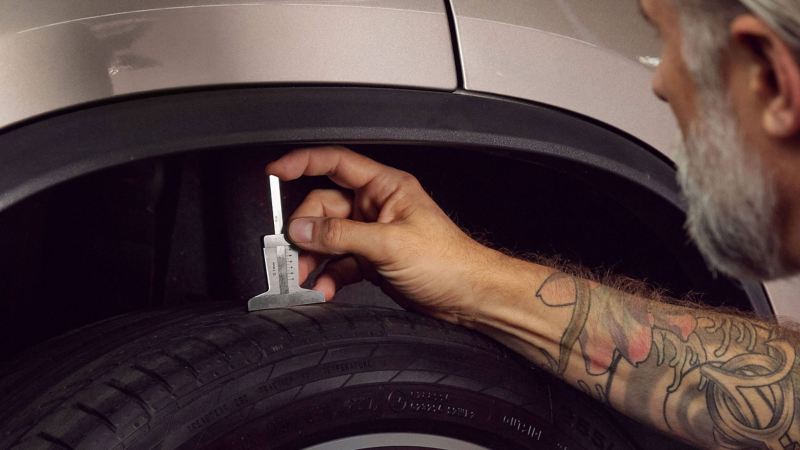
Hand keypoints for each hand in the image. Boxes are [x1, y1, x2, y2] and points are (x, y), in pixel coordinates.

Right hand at [266, 146, 507, 323]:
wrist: (468, 297)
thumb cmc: (448, 261)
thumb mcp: (390, 245)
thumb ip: (342, 236)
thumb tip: (304, 230)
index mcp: (385, 187)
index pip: (336, 163)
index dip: (302, 162)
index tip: (274, 171)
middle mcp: (376, 206)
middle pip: (323, 208)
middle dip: (306, 231)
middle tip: (295, 252)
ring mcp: (372, 234)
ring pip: (327, 238)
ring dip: (313, 258)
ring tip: (306, 277)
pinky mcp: (371, 260)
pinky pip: (338, 263)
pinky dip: (327, 276)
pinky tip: (324, 289)